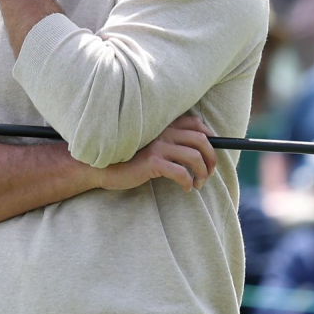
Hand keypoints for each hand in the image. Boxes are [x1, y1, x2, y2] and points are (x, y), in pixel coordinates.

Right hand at [100, 115, 217, 192]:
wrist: (102, 166)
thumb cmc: (129, 158)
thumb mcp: (152, 145)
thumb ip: (169, 142)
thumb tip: (197, 153)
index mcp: (165, 125)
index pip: (196, 124)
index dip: (211, 137)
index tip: (211, 153)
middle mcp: (164, 131)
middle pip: (201, 140)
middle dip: (211, 158)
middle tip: (209, 173)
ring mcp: (158, 146)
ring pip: (194, 156)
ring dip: (203, 172)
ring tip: (198, 184)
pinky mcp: (152, 161)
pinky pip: (180, 172)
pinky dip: (188, 182)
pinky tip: (186, 189)